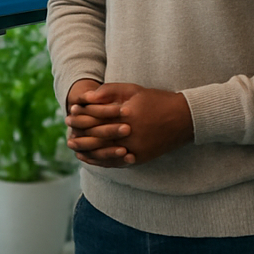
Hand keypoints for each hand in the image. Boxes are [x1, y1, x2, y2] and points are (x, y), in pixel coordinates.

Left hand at [73, 83, 193, 166]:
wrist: (185, 119)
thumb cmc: (158, 100)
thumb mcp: (134, 90)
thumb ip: (109, 91)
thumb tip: (86, 97)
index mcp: (127, 114)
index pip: (97, 116)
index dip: (81, 114)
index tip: (70, 112)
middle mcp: (130, 133)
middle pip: (97, 135)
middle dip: (80, 131)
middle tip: (68, 129)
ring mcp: (135, 148)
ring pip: (104, 152)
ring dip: (86, 149)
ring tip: (73, 145)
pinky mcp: (140, 159)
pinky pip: (115, 163)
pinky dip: (101, 161)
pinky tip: (90, 158)